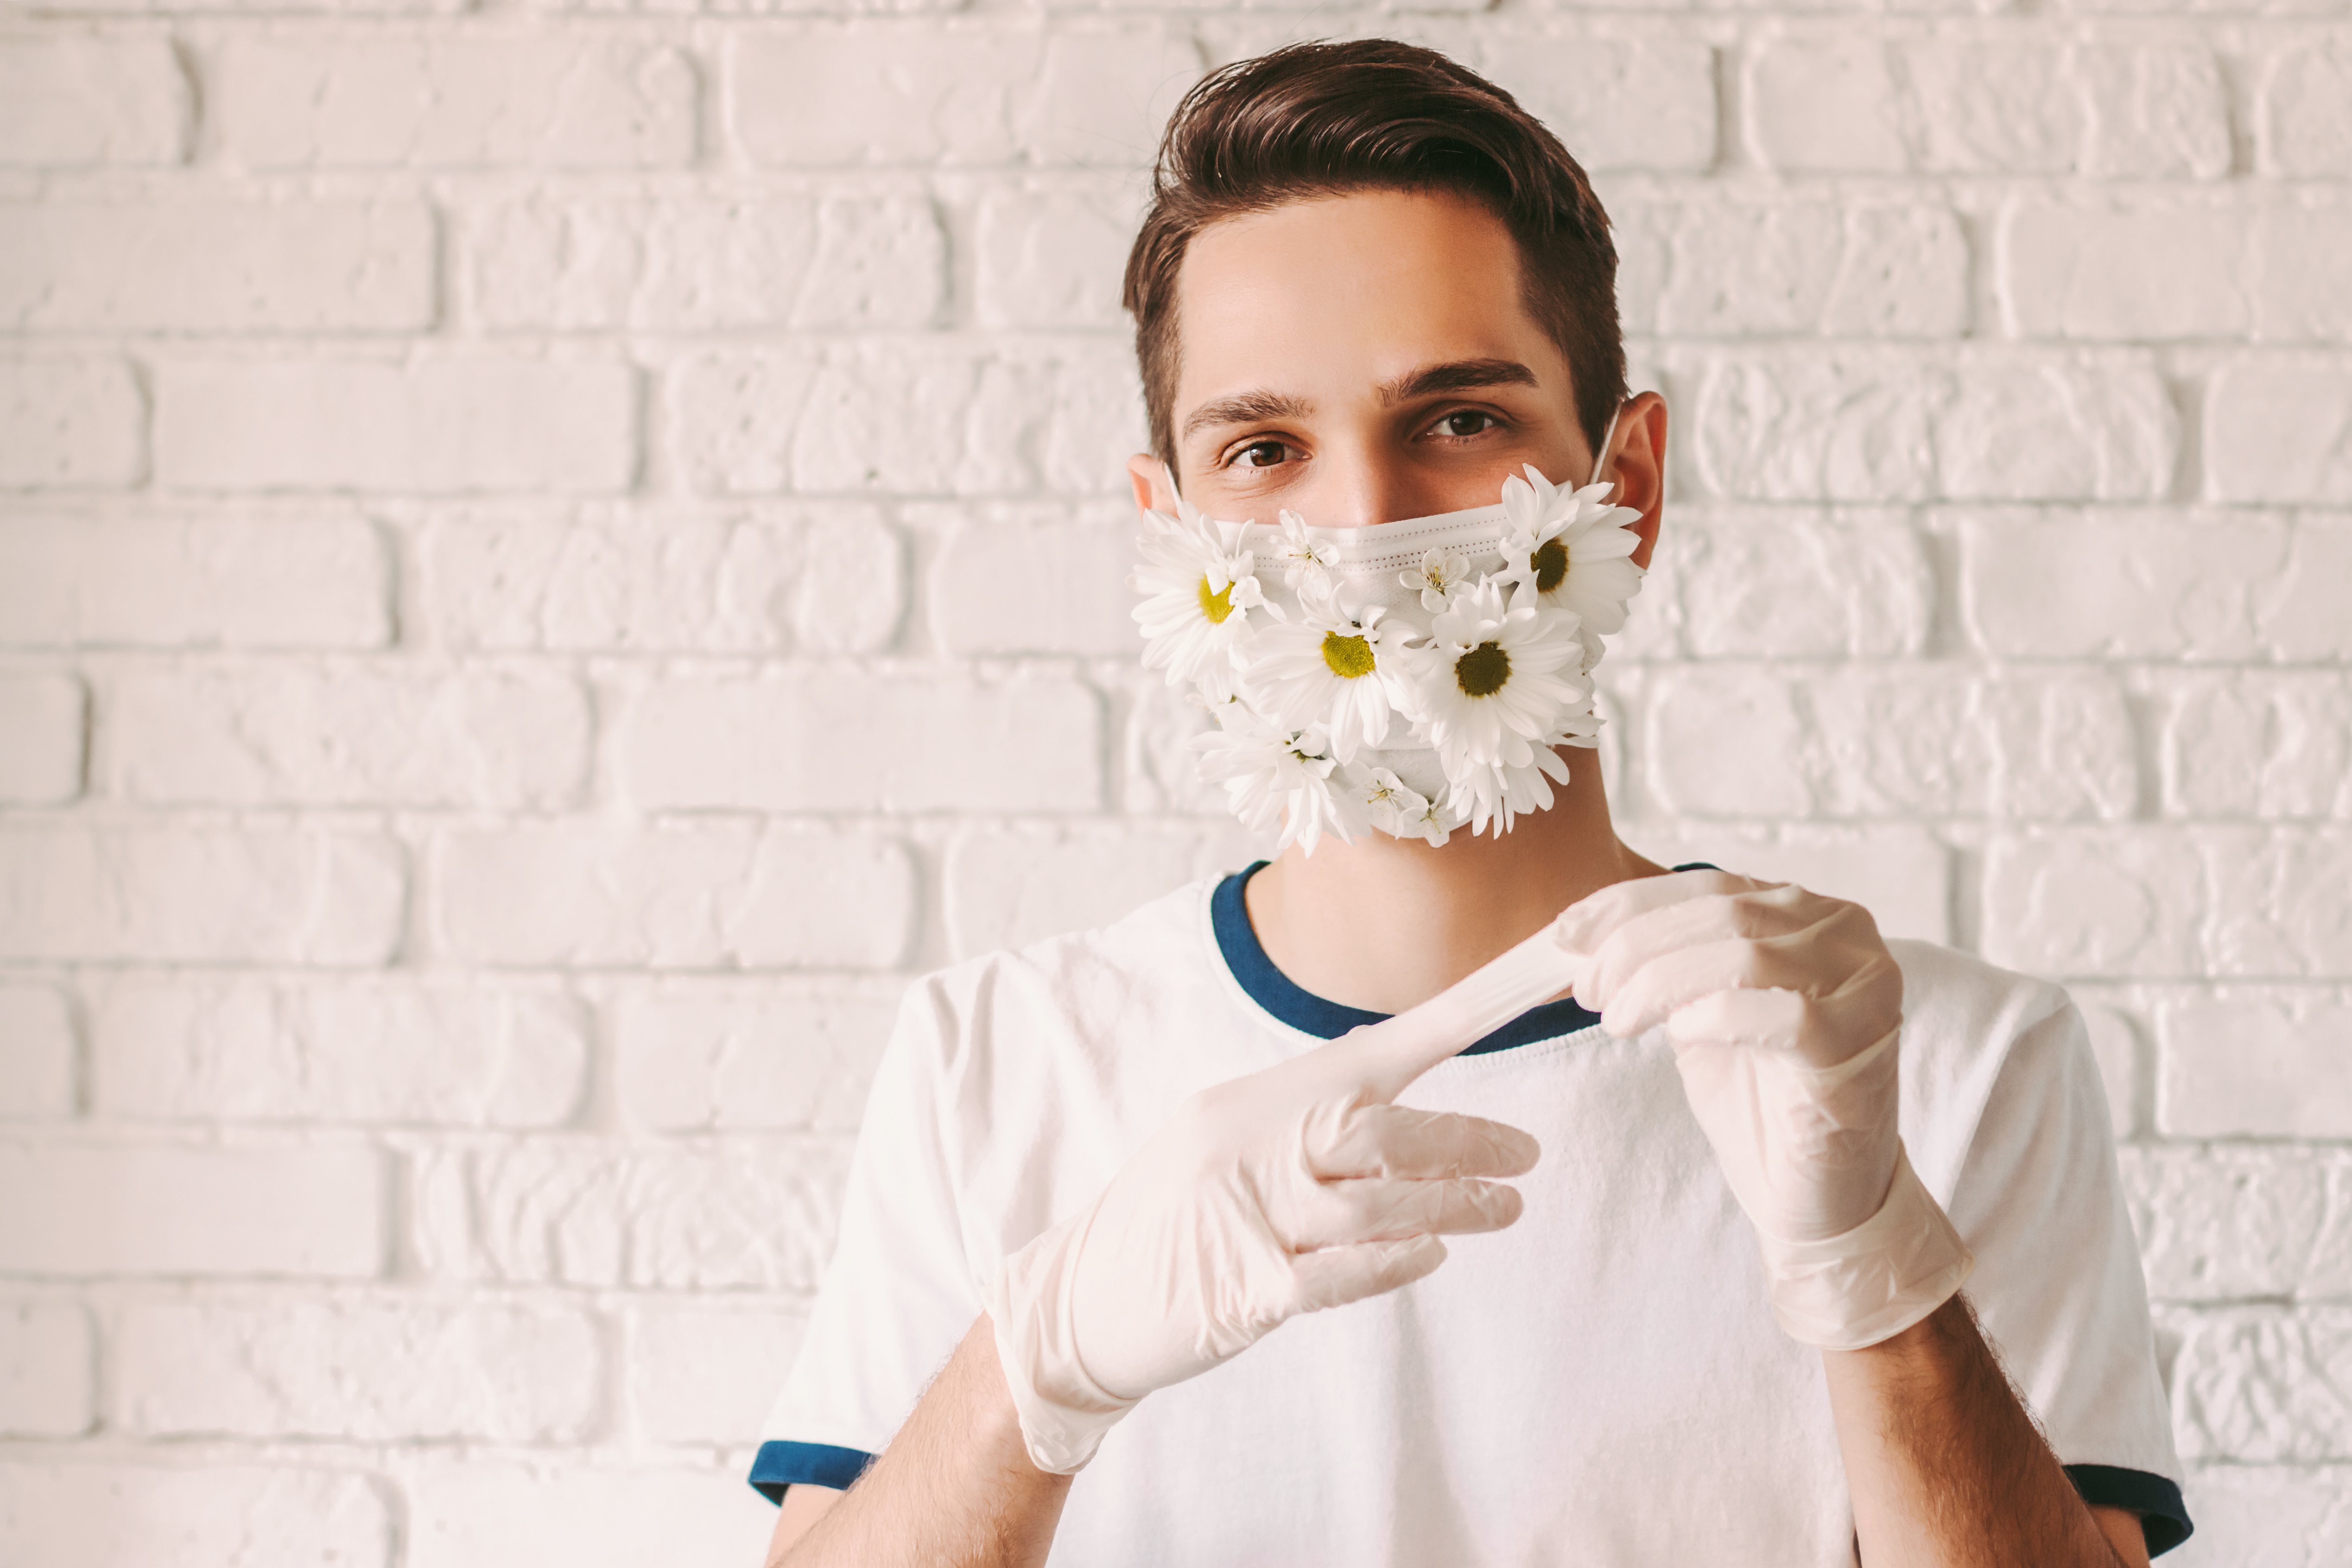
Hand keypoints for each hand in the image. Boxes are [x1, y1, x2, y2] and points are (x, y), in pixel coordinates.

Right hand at [987, 932, 1572, 1473]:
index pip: (1370, 1052)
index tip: (1519, 995)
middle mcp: (1249, 1146)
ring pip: (1375, 1205)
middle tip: (1527, 1158)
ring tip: (1502, 1209)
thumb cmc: (1170, 1214)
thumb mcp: (1224, 1137)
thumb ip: (1303, 1113)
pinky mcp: (1244, 1291)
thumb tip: (1389, 1078)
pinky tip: (1432, 1255)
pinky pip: (1339, 1272)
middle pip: (1382, 1131)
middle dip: (1467, 1141)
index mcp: (1253, 1101)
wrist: (1079, 1300)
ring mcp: (1246, 1218)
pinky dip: (1393, 1263)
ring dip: (1453, 1206)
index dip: (1450, 1025)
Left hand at [1557, 869, 1972, 1349]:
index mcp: (1808, 914)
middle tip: (1590, 992)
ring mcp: (1865, 989)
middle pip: (1723, 913)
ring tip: (1619, 1022)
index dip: (1629, 905)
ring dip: (1660, 983)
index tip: (1566, 934)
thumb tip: (1578, 932)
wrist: (1819, 1194)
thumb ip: (1663, 964)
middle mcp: (1847, 936)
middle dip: (1635, 948)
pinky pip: (1783, 1014)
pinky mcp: (1861, 1047)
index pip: (1709, 886)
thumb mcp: (1696, 1013)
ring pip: (1744, 954)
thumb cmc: (1759, 1101)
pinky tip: (1681, 1036)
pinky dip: (1715, 1017)